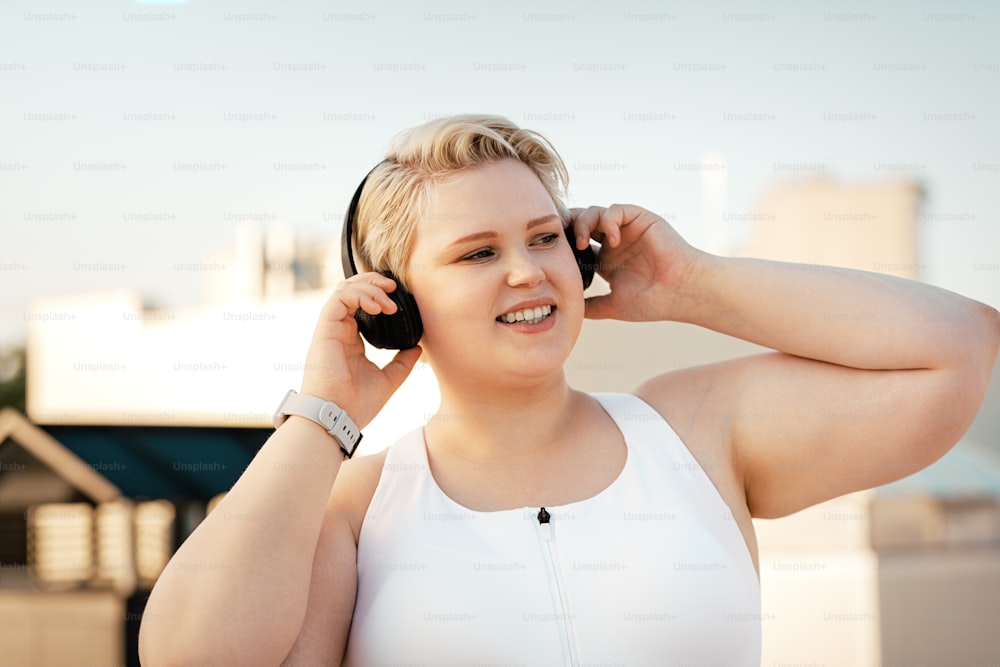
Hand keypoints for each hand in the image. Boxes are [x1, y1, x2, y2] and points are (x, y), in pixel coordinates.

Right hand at [299, 273, 421, 427]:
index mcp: (352, 339)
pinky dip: (359, 295)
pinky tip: (377, 306)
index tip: (398, 298)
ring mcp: (331, 328)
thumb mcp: (388, 380)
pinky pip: (339, 298)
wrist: (338, 417)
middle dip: (374, 282)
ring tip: (388, 301)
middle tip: (394, 288)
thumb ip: (402, 362)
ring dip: (370, 288)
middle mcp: (340, 330)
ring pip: (345, 289)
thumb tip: (418, 348)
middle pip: (352, 290)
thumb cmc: (357, 404)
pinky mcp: (325, 329)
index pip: (361, 303)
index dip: (378, 293)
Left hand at [569, 204, 703, 320]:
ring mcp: (627, 229)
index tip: (553, 257)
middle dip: (566, 228)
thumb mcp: (613, 306)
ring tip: (583, 244)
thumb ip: (591, 306)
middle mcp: (615, 242)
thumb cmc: (654, 301)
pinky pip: (615, 210)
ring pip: (593, 213)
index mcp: (607, 261)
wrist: (681, 292)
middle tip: (559, 241)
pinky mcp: (640, 218)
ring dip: (583, 224)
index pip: (577, 246)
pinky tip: (612, 241)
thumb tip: (569, 311)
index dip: (563, 247)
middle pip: (581, 224)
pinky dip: (608, 221)